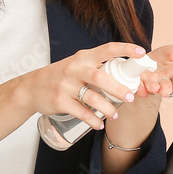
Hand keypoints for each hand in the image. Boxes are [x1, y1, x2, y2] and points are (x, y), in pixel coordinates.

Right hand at [17, 42, 147, 130]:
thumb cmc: (61, 76)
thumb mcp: (77, 65)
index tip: (141, 52)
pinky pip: (81, 113)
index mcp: (83, 57)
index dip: (125, 49)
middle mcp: (74, 69)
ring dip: (107, 108)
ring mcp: (65, 86)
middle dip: (118, 89)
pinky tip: (99, 124)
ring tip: (114, 114)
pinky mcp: (59, 102)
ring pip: (92, 98)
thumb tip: (126, 77)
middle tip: (130, 97)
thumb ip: (97, 68)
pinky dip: (93, 120)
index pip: (107, 49)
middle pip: (100, 78)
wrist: (30, 88)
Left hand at [139, 45, 172, 98]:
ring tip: (152, 87)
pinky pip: (139, 85)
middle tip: (164, 91)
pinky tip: (139, 87)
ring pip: (153, 87)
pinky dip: (139, 87)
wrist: (151, 56)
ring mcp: (152, 82)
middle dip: (165, 89)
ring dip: (152, 88)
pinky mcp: (140, 80)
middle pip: (166, 87)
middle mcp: (165, 81)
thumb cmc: (168, 56)